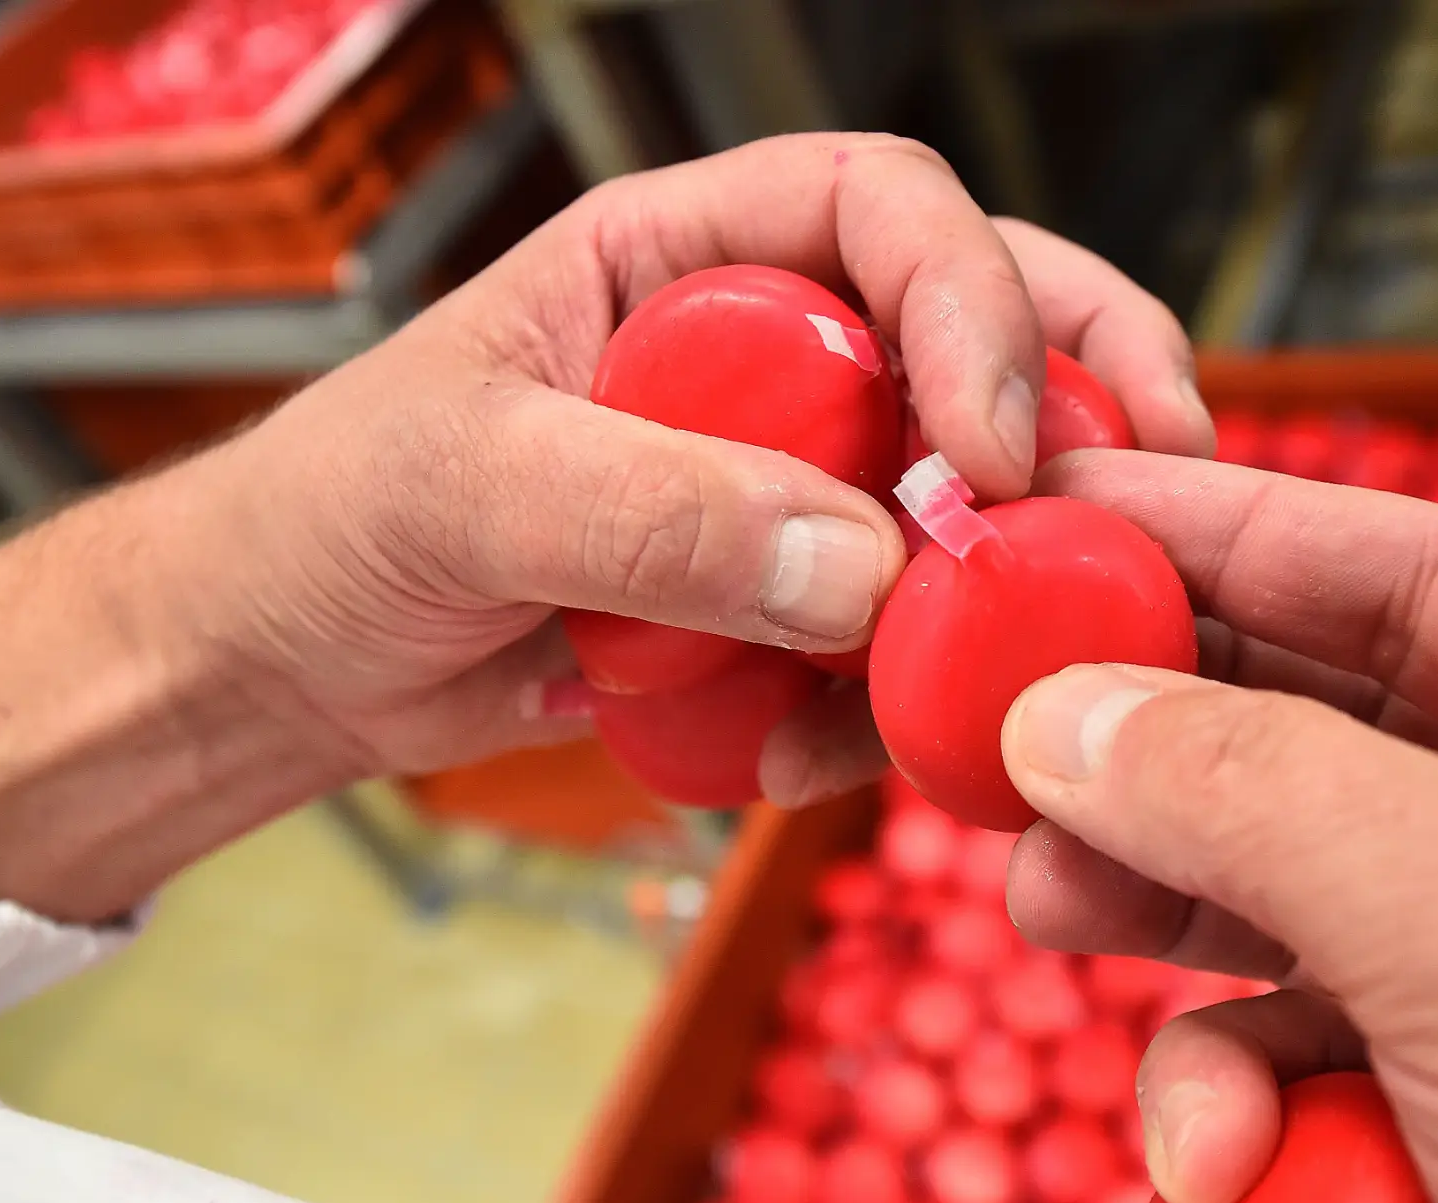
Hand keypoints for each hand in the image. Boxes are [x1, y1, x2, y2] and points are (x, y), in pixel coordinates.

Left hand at [0, 135, 1207, 920]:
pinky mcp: (776, 601)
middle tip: (1149, 498)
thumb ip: (653, 513)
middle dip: (1070, 411)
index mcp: (685, 254)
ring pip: (956, 503)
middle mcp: (762, 350)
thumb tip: (863, 567)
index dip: (973, 300)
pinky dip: (883, 699)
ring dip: (983, 589)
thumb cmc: (334, 520)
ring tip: (947, 683)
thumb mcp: (466, 489)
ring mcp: (781, 482)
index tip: (988, 447)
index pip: (882, 209)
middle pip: (976, 335)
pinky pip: (888, 633)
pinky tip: (815, 757)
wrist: (288, 662)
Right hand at [998, 451, 1437, 1202]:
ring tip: (1054, 912)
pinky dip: (1237, 1130)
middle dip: (1162, 746)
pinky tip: (1228, 1178)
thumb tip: (1063, 713)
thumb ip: (1268, 794)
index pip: (1429, 578)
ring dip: (1167, 935)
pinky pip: (1304, 1094)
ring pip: (1291, 923)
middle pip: (1329, 742)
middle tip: (1003, 733)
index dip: (1230, 534)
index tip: (1060, 518)